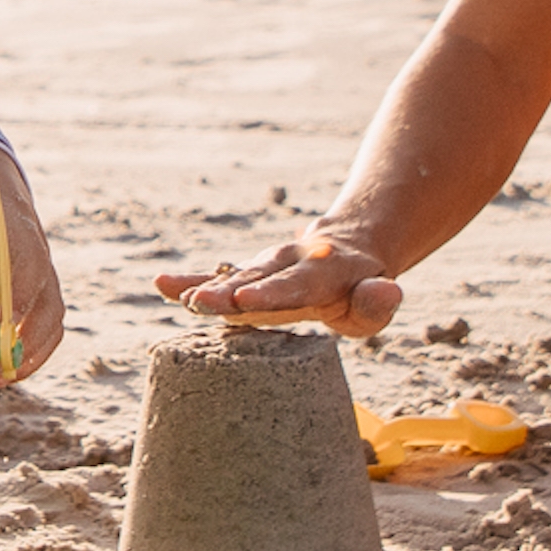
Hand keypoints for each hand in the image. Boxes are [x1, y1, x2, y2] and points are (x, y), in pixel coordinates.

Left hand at [0, 138, 63, 382]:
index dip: (22, 290)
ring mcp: (36, 266)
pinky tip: (8, 368)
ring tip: (4, 379)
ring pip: (52, 315)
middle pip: (48, 297)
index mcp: (15, 219)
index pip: (26, 258)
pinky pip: (44, 319)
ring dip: (36, 349)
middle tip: (3, 368)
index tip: (8, 322)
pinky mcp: (30, 282)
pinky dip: (34, 346)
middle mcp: (34, 246)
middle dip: (31, 335)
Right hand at [155, 233, 401, 339]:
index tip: (245, 301)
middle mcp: (287, 264)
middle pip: (256, 280)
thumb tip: (387, 292)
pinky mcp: (246, 274)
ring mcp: (264, 267)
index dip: (270, 294)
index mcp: (322, 273)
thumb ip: (378, 300)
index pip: (296, 286)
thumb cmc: (362, 287)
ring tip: (179, 297)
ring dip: (206, 287)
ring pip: (233, 277)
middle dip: (228, 291)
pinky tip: (162, 285)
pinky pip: (216, 277)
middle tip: (202, 303)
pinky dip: (191, 281)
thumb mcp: (379, 298)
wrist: (344, 247)